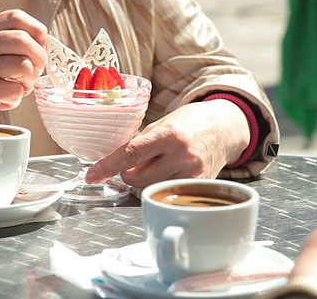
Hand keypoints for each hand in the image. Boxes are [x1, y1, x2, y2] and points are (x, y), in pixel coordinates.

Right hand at [0, 10, 46, 128]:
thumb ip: (8, 48)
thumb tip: (44, 48)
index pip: (15, 17)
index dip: (36, 31)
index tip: (40, 48)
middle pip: (24, 40)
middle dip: (39, 59)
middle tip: (33, 73)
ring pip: (24, 65)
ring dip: (29, 82)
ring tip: (17, 89)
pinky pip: (16, 89)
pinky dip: (16, 99)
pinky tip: (4, 102)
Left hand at [84, 99, 249, 187]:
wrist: (224, 128)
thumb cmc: (189, 124)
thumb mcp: (162, 124)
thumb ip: (140, 142)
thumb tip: (112, 160)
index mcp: (168, 135)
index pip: (130, 154)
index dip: (108, 167)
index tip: (92, 176)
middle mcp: (181, 155)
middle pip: (137, 178)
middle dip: (129, 173)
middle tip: (138, 162)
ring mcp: (193, 173)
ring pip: (151, 188)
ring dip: (146, 180)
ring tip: (159, 165)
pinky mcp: (199, 186)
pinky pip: (169, 193)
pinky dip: (162, 186)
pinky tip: (171, 173)